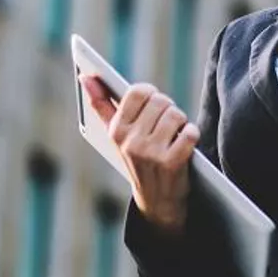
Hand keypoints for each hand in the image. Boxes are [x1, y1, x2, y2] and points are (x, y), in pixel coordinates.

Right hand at [80, 75, 199, 234]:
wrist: (156, 200)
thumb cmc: (136, 158)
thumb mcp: (116, 135)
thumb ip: (101, 104)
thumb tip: (85, 77)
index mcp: (115, 131)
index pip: (137, 92)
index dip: (151, 93)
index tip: (152, 101)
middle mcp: (130, 142)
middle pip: (161, 101)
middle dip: (167, 108)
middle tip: (165, 122)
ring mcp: (151, 153)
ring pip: (176, 115)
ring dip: (181, 122)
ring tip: (174, 133)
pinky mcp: (172, 162)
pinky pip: (191, 132)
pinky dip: (192, 134)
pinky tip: (185, 142)